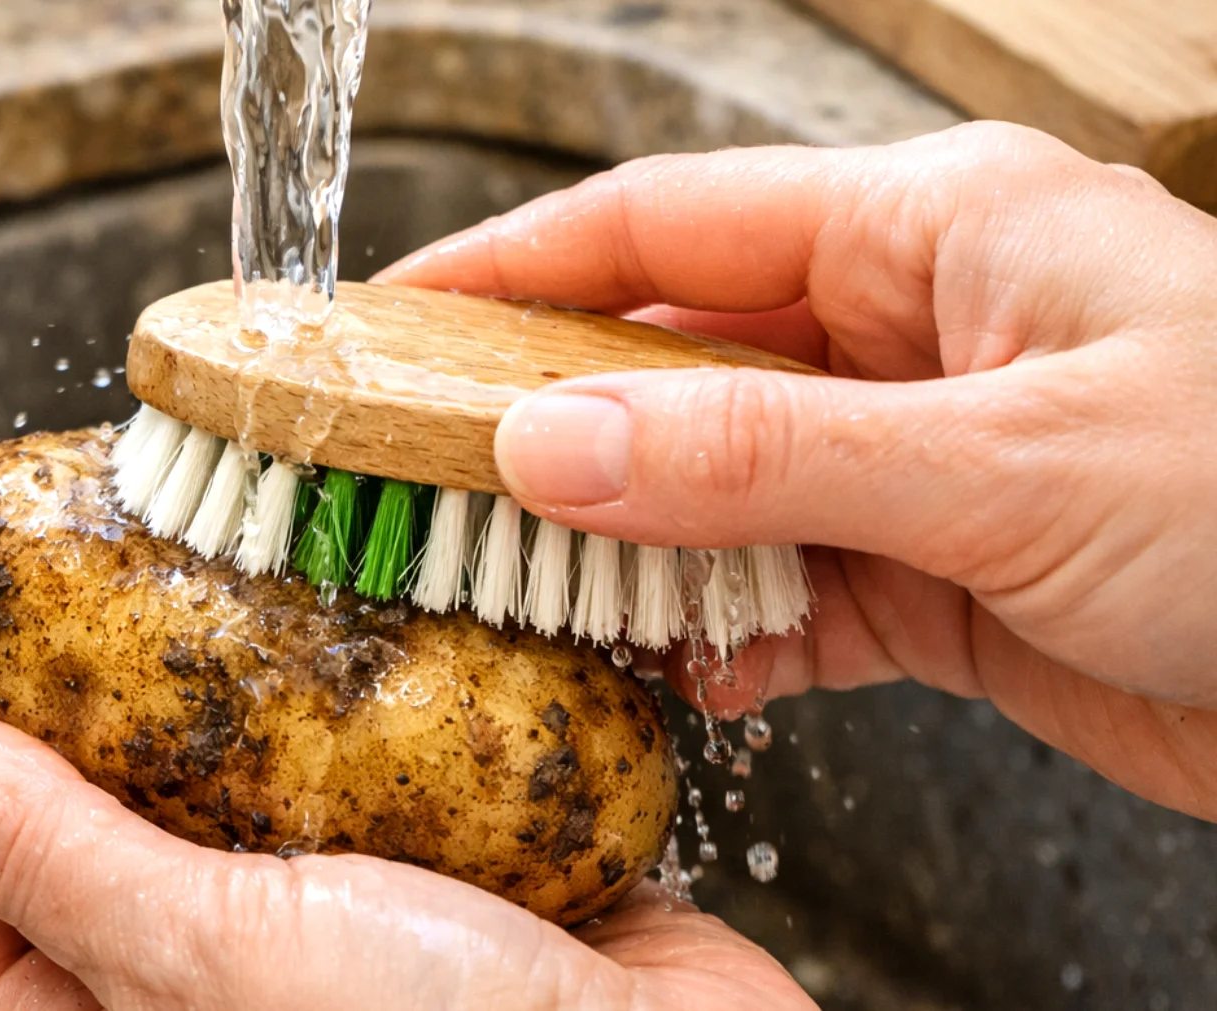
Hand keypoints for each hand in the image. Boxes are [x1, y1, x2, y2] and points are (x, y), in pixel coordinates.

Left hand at [0, 591, 813, 1010]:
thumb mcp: (204, 958)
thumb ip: (43, 855)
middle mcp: (187, 978)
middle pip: (54, 814)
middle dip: (17, 688)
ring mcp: (305, 915)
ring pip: (194, 771)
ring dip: (165, 664)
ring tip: (126, 543)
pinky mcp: (415, 858)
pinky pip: (328, 752)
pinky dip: (307, 672)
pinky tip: (293, 588)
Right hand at [378, 121, 1216, 821]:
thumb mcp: (1007, 464)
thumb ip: (764, 457)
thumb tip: (552, 446)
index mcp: (928, 234)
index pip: (670, 222)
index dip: (519, 261)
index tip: (399, 314)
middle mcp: (908, 333)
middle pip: (673, 359)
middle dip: (555, 427)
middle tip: (428, 482)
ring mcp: (917, 458)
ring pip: (716, 487)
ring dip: (634, 548)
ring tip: (537, 595)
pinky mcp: (939, 575)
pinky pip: (785, 591)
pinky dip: (728, 636)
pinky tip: (686, 674)